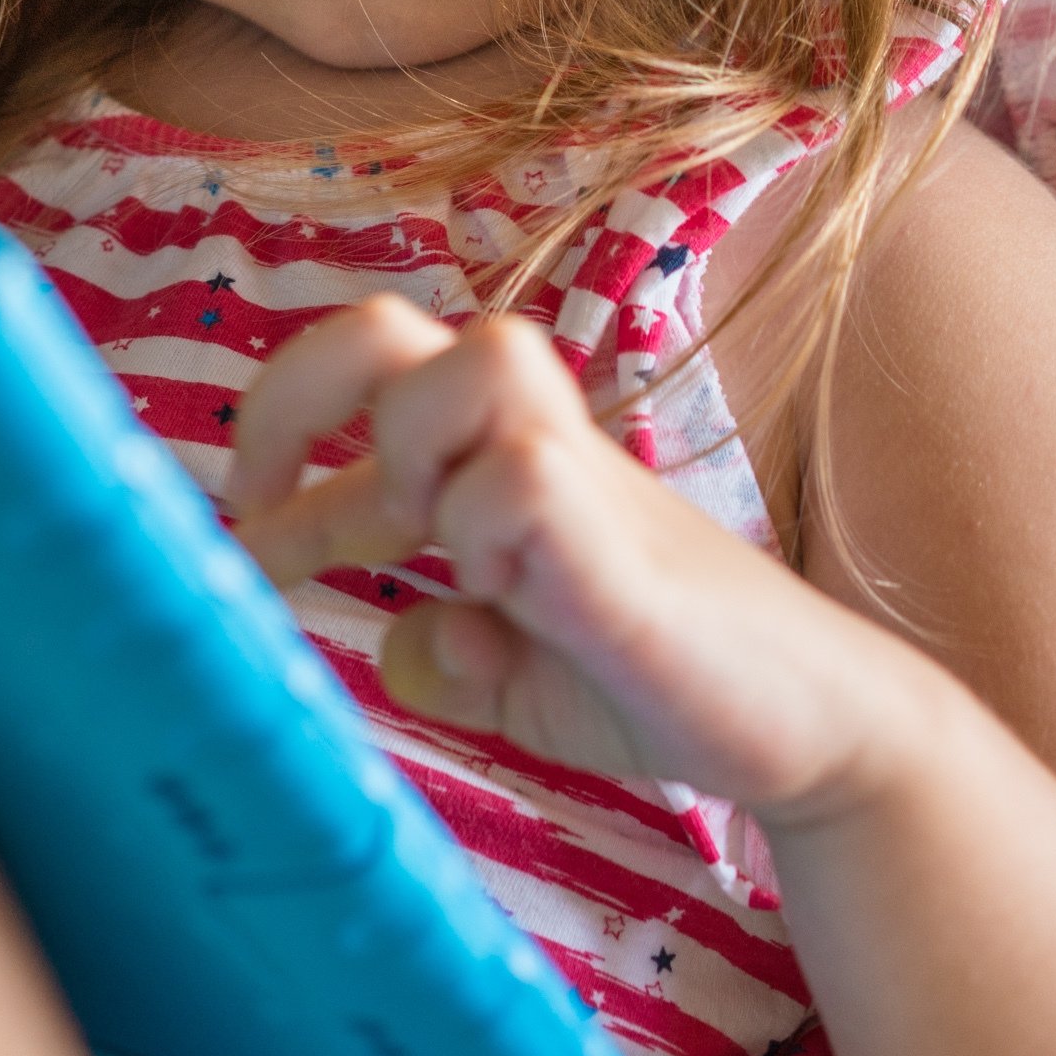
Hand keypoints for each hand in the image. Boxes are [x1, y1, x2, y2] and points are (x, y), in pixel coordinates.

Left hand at [223, 298, 929, 819]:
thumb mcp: (518, 679)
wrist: (812, 730)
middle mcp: (531, 442)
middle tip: (263, 506)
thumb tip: (399, 645)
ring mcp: (585, 482)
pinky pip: (527, 478)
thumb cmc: (656, 678)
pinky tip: (512, 603)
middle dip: (295, 397)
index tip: (243, 521)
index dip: (274, 428)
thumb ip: (449, 653)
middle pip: (387, 325)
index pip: (357, 375)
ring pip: (479, 357)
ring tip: (427, 544)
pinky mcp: (625, 547)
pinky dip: (489, 533)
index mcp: (489, 453)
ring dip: (415, 447)